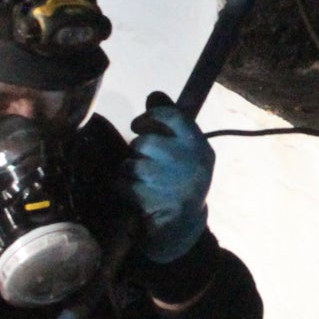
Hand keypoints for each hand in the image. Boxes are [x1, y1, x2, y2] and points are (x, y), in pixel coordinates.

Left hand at [122, 92, 212, 264]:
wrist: (184, 223)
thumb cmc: (185, 179)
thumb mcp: (188, 150)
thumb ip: (172, 122)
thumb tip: (153, 96)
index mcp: (198, 146)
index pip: (170, 116)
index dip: (149, 117)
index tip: (139, 125)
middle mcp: (185, 161)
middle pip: (144, 142)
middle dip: (139, 151)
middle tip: (147, 162)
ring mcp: (166, 181)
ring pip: (130, 162)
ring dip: (130, 170)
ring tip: (143, 180)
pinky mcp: (148, 198)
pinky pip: (121, 182)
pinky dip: (122, 186)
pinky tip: (135, 193)